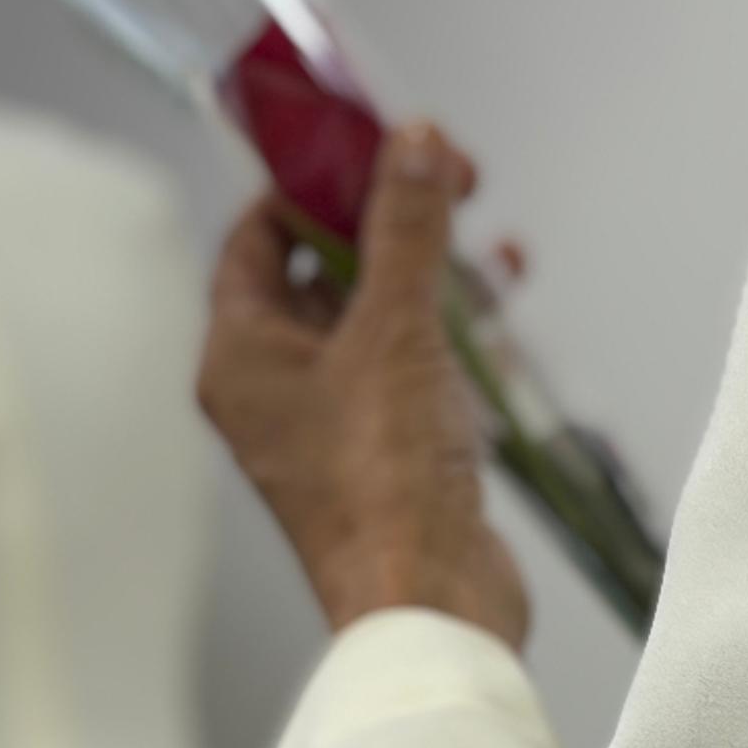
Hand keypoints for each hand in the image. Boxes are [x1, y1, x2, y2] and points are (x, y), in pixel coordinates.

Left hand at [201, 123, 533, 647]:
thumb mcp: (396, 330)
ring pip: (378, 317)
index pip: (256, 236)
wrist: (431, 605)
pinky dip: (456, 333)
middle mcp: (275, 389)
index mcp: (241, 356)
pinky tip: (506, 307)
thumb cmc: (386, 482)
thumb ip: (405, 227)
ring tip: (490, 243)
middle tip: (448, 177)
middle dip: (389, 220)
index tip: (370, 142)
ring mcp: (332, 424)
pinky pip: (416, 368)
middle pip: (324, 270)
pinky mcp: (389, 453)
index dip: (310, 181)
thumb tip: (413, 141)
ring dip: (434, 272)